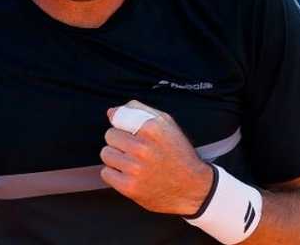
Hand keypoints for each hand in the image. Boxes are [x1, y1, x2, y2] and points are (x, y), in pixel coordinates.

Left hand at [100, 100, 214, 215]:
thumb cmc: (179, 155)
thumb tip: (112, 112)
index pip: (118, 117)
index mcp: (152, 127)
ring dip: (116, 158)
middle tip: (135, 149)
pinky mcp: (129, 187)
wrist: (193, 187)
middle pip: (110, 135)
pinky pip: (106, 173)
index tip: (130, 131)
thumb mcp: (167, 124)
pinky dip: (115, 174)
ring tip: (133, 162)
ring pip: (106, 154)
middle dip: (120, 141)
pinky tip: (130, 174)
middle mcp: (143, 147)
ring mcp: (135, 168)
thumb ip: (138, 111)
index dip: (123, 124)